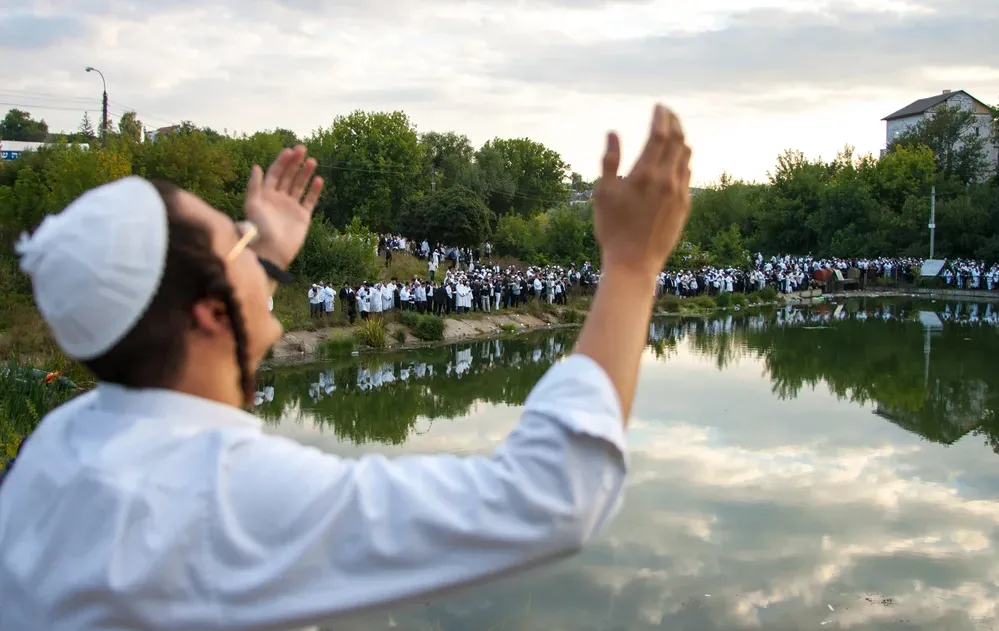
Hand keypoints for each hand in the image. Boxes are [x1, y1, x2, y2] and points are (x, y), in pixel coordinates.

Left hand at [244, 145, 323, 268]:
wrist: (271, 251)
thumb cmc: (259, 229)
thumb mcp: (252, 205)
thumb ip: (254, 186)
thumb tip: (257, 166)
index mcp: (266, 195)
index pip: (274, 173)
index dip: (281, 162)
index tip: (289, 151)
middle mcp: (279, 199)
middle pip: (288, 176)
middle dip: (295, 163)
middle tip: (302, 149)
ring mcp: (291, 207)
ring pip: (299, 185)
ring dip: (305, 173)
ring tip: (312, 161)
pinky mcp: (303, 216)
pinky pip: (310, 200)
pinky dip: (314, 191)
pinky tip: (319, 180)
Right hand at [593, 105, 691, 276]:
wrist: (634, 263)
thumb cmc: (612, 229)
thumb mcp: (603, 193)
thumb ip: (609, 161)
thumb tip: (612, 133)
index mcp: (645, 173)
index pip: (659, 134)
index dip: (661, 117)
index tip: (658, 107)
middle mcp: (666, 179)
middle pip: (678, 140)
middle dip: (674, 122)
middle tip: (668, 113)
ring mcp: (679, 193)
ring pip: (686, 157)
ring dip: (681, 140)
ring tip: (673, 133)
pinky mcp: (684, 206)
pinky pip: (687, 175)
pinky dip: (683, 160)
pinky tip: (677, 160)